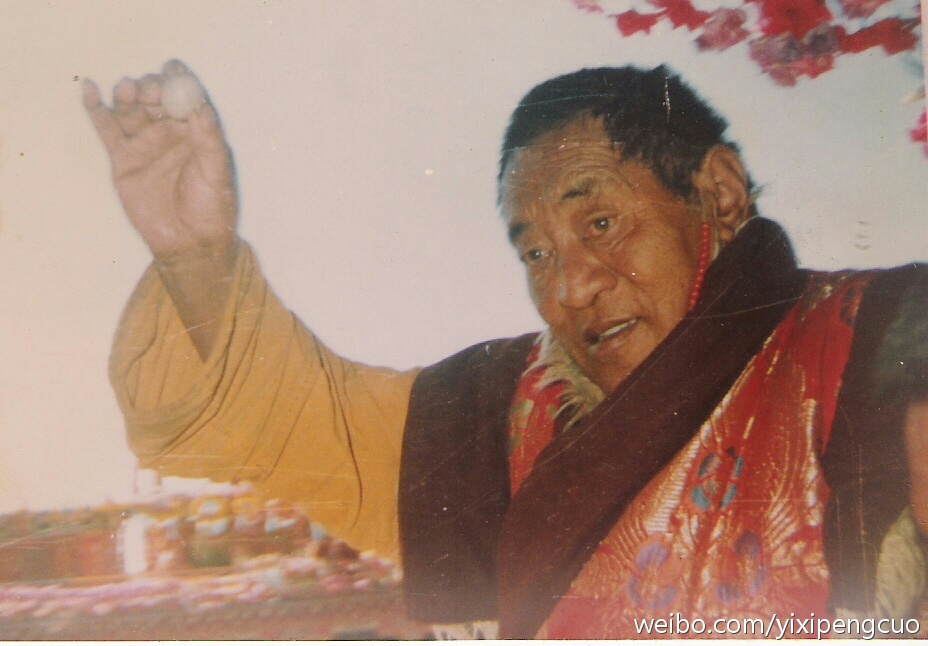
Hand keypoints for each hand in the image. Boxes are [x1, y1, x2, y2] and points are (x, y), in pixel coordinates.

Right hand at [84, 60, 239, 358]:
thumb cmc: (212, 208)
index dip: (179, 80)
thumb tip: (198, 102)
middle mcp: (171, 131)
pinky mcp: (123, 158)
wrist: (189, 243)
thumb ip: (208, 136)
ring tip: (128, 91)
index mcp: (198, 130)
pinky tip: (89, 88)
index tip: (172, 67)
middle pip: (156, 97)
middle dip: (151, 88)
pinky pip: (106, 128)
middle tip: (148, 91)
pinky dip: (96, 107)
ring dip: (127, 94)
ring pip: (130, 108)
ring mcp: (145, 142)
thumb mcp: (217, 170)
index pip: (186, 96)